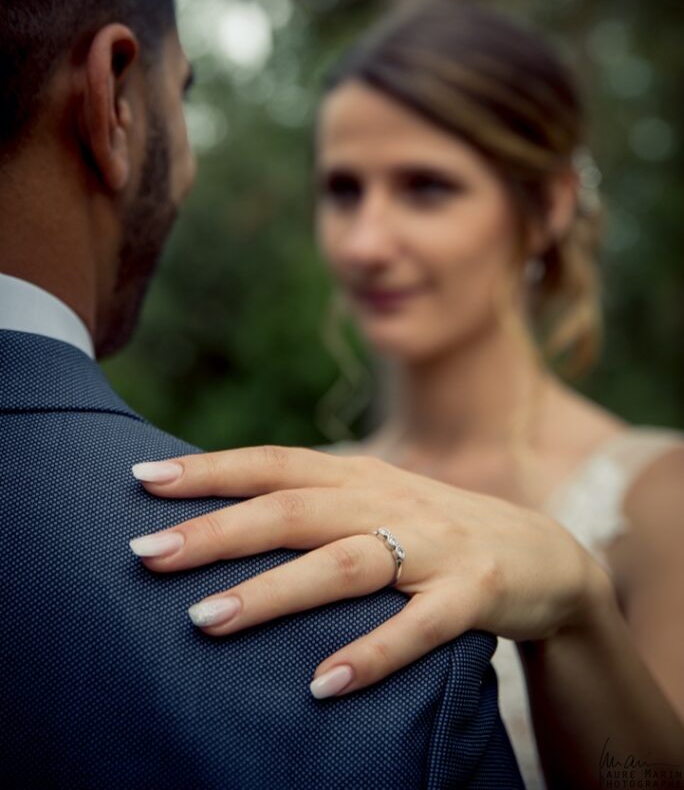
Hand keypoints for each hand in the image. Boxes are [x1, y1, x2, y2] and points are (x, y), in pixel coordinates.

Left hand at [129, 446, 610, 696]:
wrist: (546, 555)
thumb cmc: (436, 532)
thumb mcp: (376, 503)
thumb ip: (314, 504)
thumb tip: (222, 519)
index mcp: (360, 477)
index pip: (276, 463)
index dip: (211, 470)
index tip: (141, 481)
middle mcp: (390, 501)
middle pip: (293, 510)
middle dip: (217, 532)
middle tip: (147, 556)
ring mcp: (434, 545)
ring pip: (344, 564)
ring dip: (274, 592)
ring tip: (207, 621)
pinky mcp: (475, 592)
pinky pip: (421, 626)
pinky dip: (373, 652)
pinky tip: (323, 684)